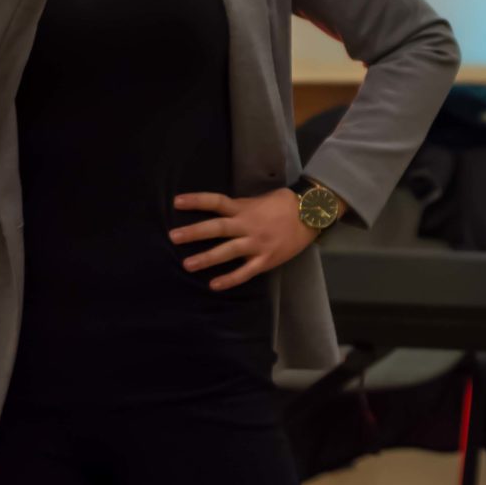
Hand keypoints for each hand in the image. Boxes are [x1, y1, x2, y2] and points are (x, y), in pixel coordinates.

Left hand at [170, 187, 321, 289]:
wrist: (311, 214)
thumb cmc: (284, 205)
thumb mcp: (260, 200)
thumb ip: (241, 206)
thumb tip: (221, 209)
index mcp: (244, 208)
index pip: (217, 202)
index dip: (197, 200)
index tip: (177, 202)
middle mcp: (247, 225)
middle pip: (217, 228)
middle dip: (194, 232)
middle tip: (174, 236)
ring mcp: (256, 244)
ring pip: (228, 251)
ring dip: (207, 258)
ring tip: (187, 264)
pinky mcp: (266, 259)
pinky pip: (245, 271)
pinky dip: (230, 279)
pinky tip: (214, 285)